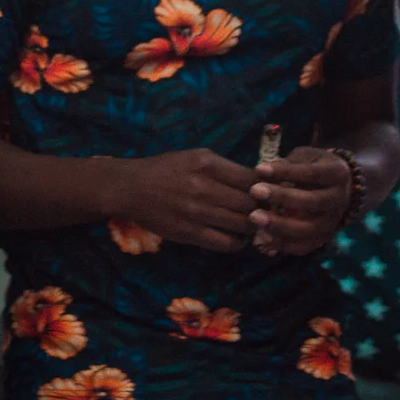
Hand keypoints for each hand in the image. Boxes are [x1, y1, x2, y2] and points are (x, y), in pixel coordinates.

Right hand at [109, 148, 256, 251]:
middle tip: (265, 211)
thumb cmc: (165, 169)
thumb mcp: (195, 156)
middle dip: (263, 208)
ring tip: (254, 225)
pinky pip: (225, 243)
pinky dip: (238, 243)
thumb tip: (257, 180)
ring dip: (253, 226)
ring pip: (242, 223)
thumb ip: (224, 167)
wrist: (131, 189)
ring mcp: (197, 212)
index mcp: (207, 163)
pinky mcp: (189, 233)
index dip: (265, 187)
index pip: (251, 178)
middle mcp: (204, 186)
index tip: (268, 192)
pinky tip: (238, 238)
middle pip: (250, 202)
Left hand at [249, 146, 350, 255]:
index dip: (285, 172)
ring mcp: (334, 221)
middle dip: (282, 197)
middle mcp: (339, 199)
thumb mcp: (305, 157)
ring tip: (254, 217)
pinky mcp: (325, 237)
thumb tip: (263, 172)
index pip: (311, 174)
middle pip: (312, 202)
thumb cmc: (313, 166)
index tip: (259, 169)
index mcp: (337, 173)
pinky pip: (305, 246)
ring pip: (310, 229)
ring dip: (280, 225)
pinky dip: (284, 244)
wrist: (336, 187)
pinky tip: (264, 236)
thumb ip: (287, 164)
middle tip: (254, 191)